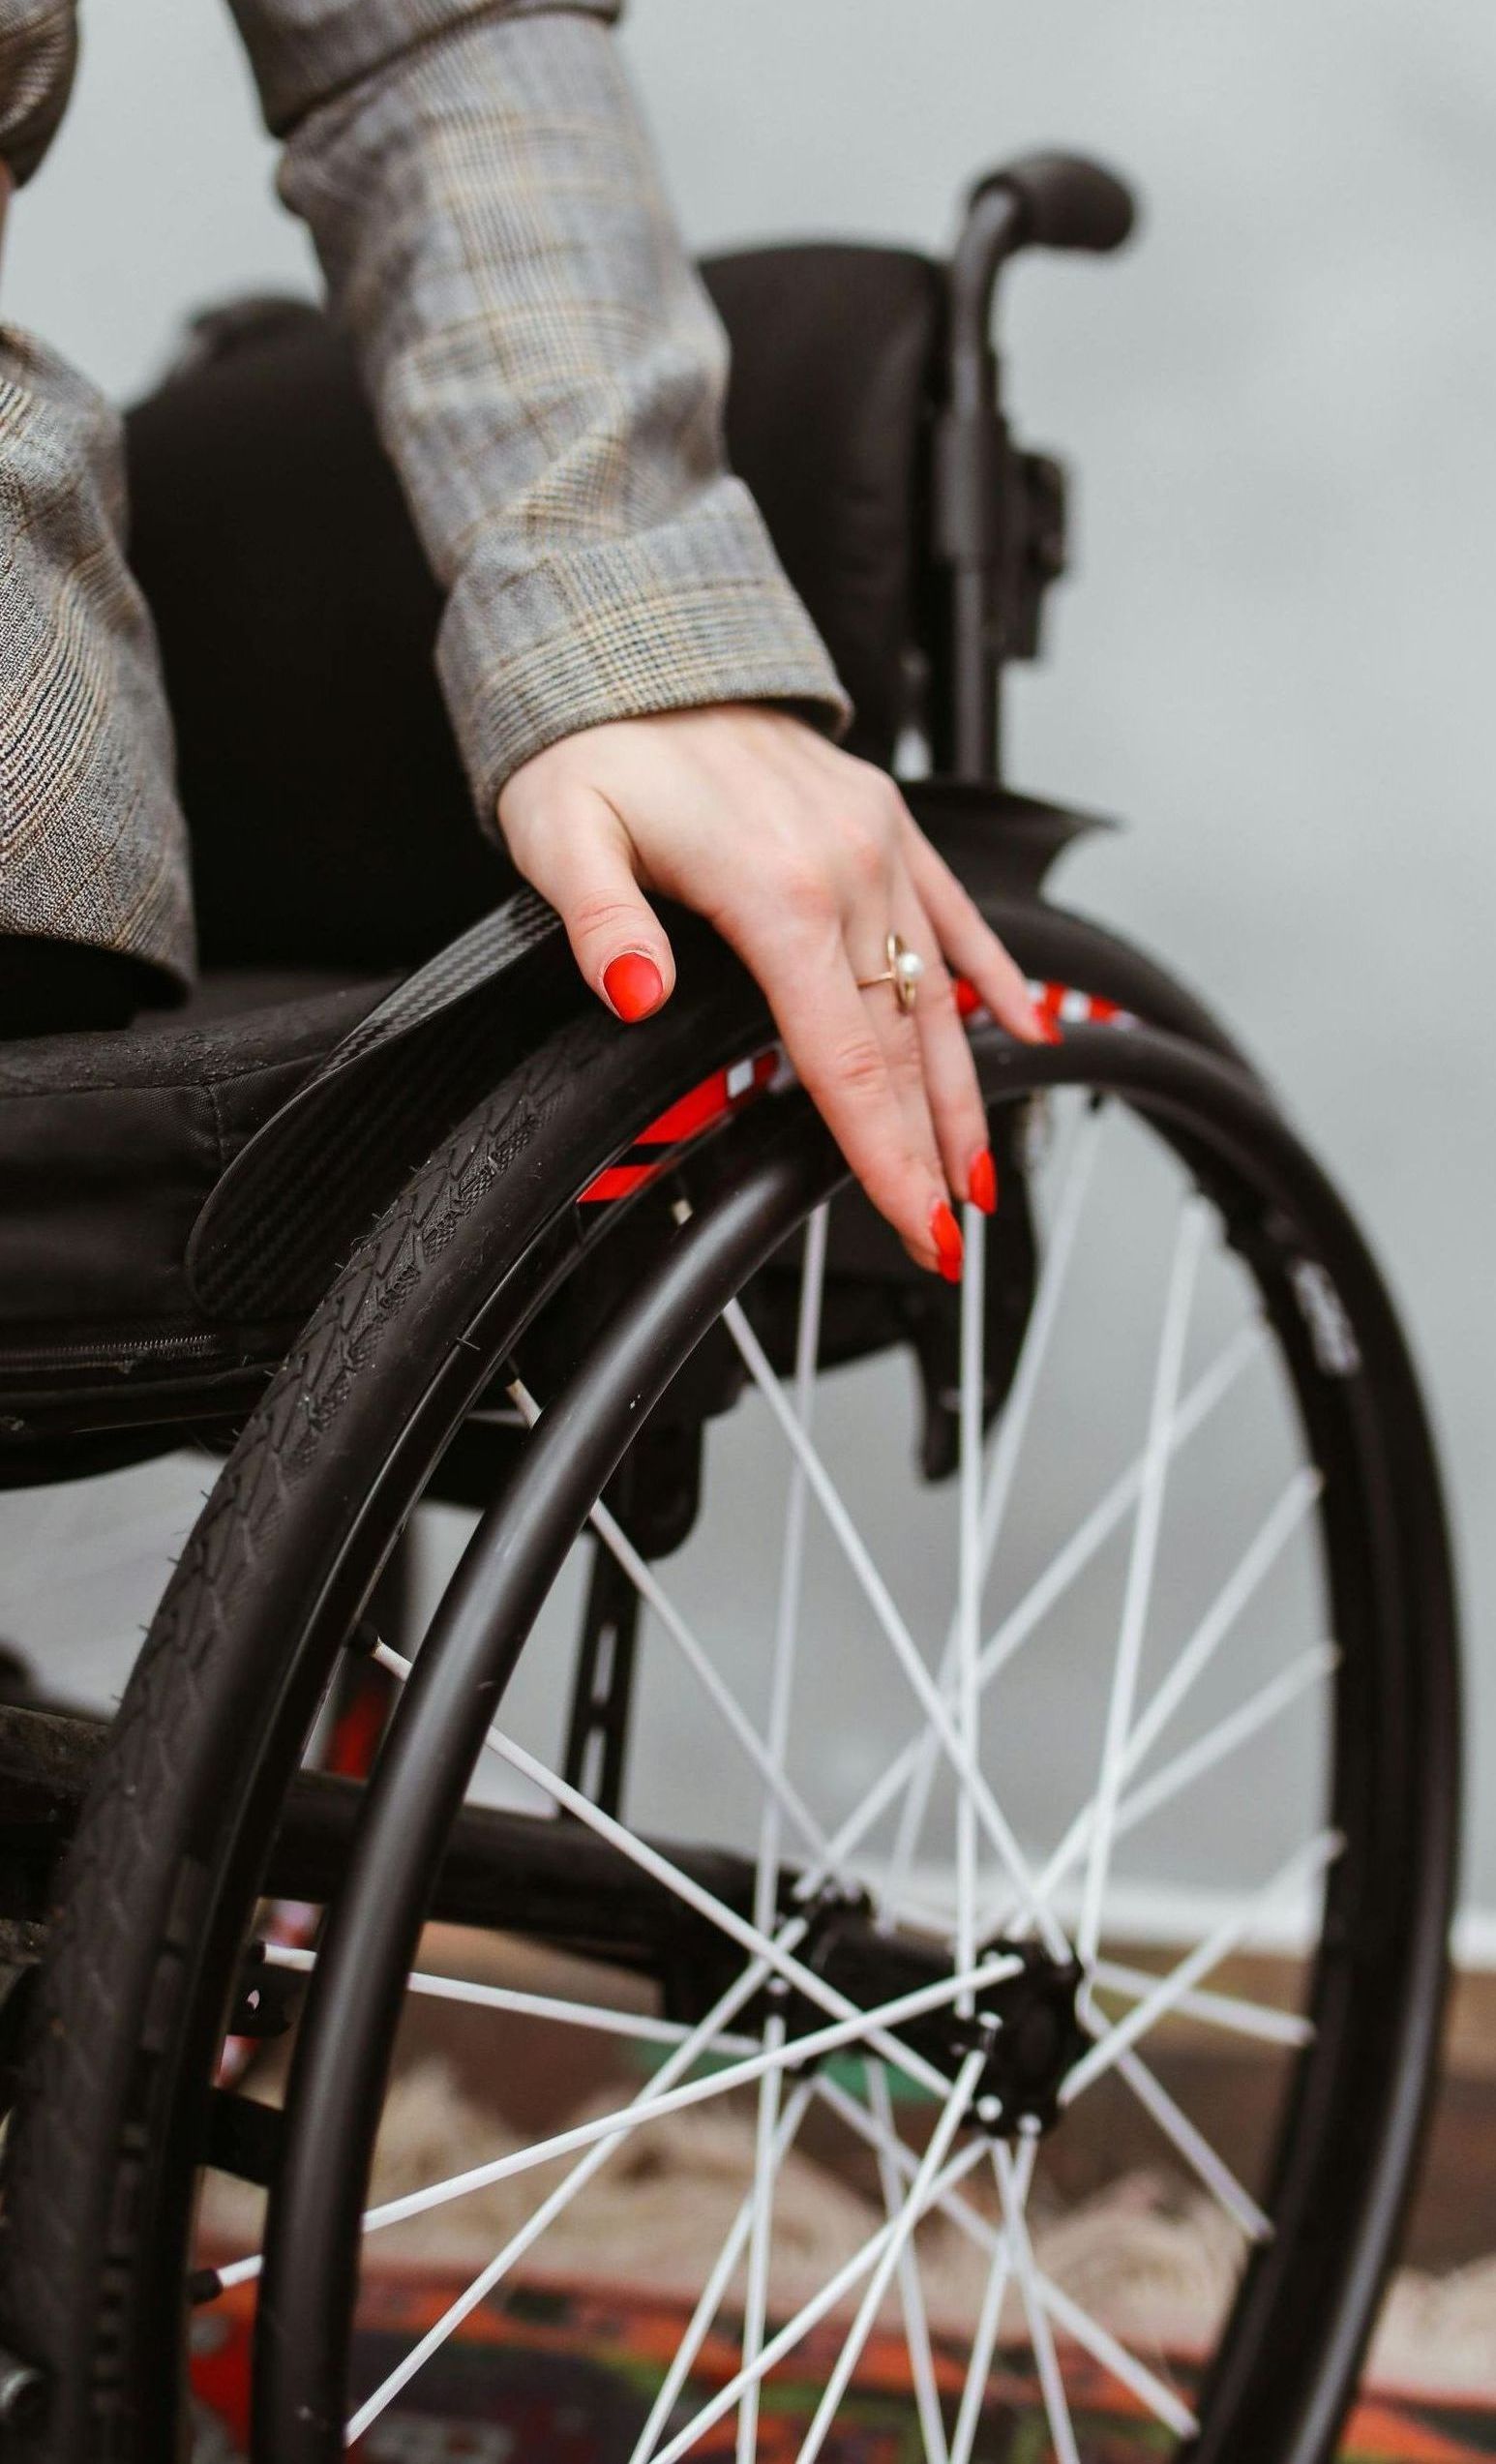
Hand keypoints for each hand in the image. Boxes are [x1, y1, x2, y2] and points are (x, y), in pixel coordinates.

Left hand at [496, 704, 1053, 1275]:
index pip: (844, 1060)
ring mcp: (877, 845)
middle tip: (952, 1236)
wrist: (636, 643)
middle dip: (931, 1150)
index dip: (882, 1155)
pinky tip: (1028, 1031)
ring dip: (965, 1091)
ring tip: (982, 1172)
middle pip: (902, 1045)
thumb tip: (635, 992)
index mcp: (776, 891)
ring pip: (938, 994)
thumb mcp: (563, 833)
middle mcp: (846, 868)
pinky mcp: (885, 824)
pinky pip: (955, 914)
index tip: (916, 1224)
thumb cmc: (593, 747)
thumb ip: (600, 922)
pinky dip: (994, 977)